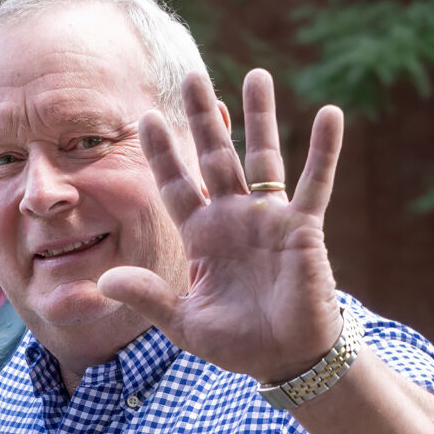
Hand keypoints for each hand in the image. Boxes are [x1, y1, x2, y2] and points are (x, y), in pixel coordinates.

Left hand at [98, 68, 347, 387]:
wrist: (283, 359)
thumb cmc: (235, 341)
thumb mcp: (182, 322)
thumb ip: (148, 297)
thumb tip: (103, 280)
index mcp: (201, 236)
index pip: (175, 185)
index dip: (161, 153)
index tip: (143, 118)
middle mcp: (233, 218)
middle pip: (214, 157)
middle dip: (202, 118)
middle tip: (190, 75)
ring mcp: (269, 218)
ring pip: (263, 157)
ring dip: (259, 117)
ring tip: (256, 76)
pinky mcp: (303, 227)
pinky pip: (316, 182)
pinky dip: (325, 150)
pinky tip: (331, 114)